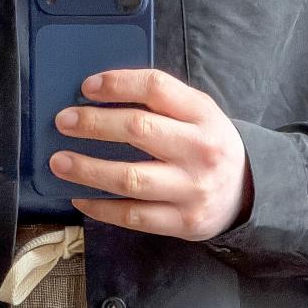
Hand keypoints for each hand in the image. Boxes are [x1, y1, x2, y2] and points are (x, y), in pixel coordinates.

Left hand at [50, 67, 253, 239]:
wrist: (247, 193)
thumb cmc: (208, 147)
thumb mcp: (199, 115)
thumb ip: (161, 104)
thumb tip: (100, 97)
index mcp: (203, 115)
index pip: (156, 88)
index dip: (118, 84)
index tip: (87, 86)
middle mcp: (200, 150)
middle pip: (138, 130)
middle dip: (94, 124)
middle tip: (63, 122)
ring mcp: (192, 189)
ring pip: (130, 178)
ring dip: (88, 169)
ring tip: (60, 162)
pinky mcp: (183, 222)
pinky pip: (133, 215)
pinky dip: (101, 207)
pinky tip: (80, 197)